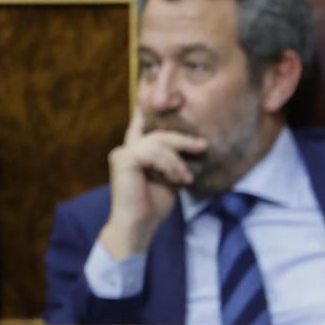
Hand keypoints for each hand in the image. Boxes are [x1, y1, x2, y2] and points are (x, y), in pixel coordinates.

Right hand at [97, 108, 208, 258]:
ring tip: (187, 178)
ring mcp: (122, 153)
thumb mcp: (170, 179)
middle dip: (183, 139)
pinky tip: (177, 179)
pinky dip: (169, 165)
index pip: (143, 125)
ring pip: (158, 143)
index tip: (169, 98)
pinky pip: (152, 154)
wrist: (138, 226)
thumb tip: (196, 146)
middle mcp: (127, 149)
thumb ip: (175, 162)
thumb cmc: (153, 205)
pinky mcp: (123, 159)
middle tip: (202, 146)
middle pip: (159, 133)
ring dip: (177, 161)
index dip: (152, 109)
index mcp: (136, 152)